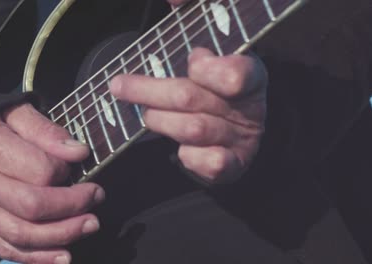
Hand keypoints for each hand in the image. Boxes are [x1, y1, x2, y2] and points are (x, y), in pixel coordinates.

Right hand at [0, 104, 104, 262]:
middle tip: (97, 197)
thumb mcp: (17, 113)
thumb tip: (79, 152)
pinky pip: (7, 249)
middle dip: (72, 206)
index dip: (65, 170)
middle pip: (32, 206)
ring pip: (21, 233)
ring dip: (61, 235)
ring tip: (90, 225)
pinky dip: (37, 257)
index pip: (39, 170)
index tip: (79, 161)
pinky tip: (64, 256)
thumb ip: (47, 131)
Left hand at [110, 48, 266, 183]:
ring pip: (193, 129)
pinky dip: (187, 155)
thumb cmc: (217, 93)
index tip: (192, 64)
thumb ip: (204, 62)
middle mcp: (250, 110)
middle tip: (120, 86)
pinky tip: (179, 148)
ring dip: (160, 120)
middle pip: (192, 98)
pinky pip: (205, 162)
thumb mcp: (213, 69)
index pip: (235, 73)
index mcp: (252, 78)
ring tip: (146, 114)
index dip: (210, 70)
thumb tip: (197, 59)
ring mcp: (244, 141)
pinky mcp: (233, 166)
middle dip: (150, 91)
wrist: (239, 131)